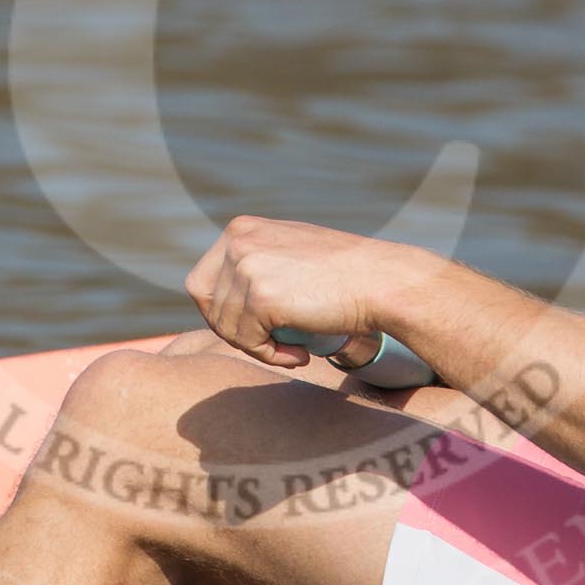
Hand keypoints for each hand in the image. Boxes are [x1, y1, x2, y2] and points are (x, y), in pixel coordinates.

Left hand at [183, 215, 435, 368]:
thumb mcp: (290, 252)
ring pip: (225, 326)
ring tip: (294, 348)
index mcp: (241, 229)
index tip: (254, 328)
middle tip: (272, 342)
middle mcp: (238, 241)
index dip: (222, 312)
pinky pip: (247, 341)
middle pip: (206, 304)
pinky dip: (271, 355)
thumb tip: (225, 298)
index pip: (203, 281)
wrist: (381, 281)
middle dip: (235, 331)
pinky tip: (300, 353)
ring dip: (257, 347)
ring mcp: (247, 266)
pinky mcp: (260, 296)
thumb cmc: (343, 274)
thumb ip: (257, 263)